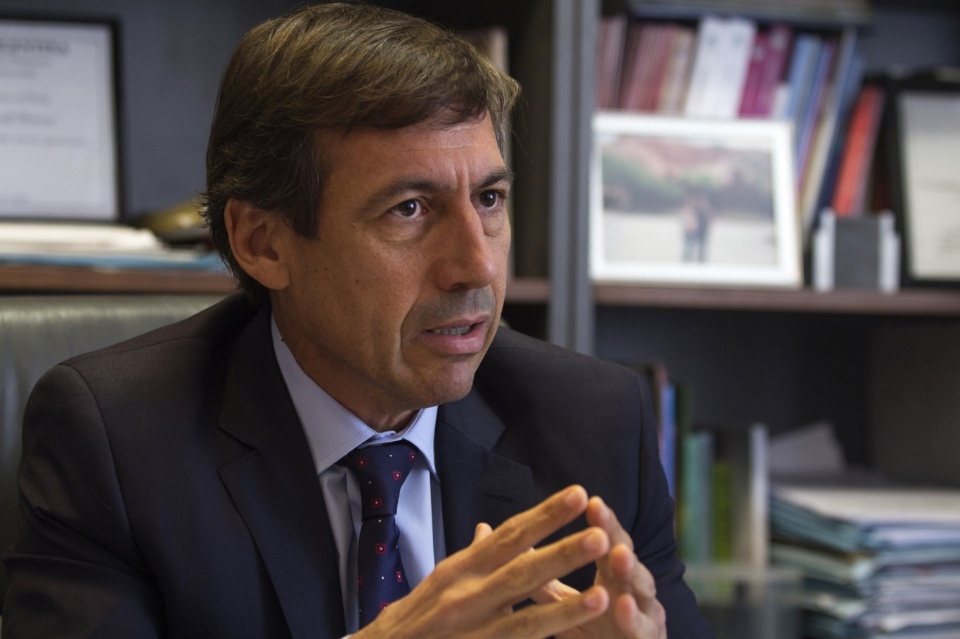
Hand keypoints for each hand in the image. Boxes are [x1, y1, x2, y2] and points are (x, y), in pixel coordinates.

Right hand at [354, 485, 611, 638]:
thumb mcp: (442, 579)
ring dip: (566, 610)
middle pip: (521, 573)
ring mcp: (473, 633)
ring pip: (526, 621)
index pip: (510, 535)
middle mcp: (466, 598)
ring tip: (603, 594)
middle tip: (601, 535)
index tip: (578, 495)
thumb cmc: (417, 617)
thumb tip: (491, 527)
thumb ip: (474, 556)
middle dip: (562, 555)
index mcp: (461, 570)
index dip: (545, 516)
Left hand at [532, 497, 666, 638]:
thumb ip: (545, 583)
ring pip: (641, 588)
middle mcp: (633, 590)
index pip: (607, 542)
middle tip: (599, 510)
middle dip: (614, 533)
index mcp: (614, 577)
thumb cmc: (597, 633)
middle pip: (626, 555)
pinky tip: (623, 605)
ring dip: (631, 570)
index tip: (588, 498)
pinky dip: (633, 617)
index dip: (601, 521)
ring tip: (619, 554)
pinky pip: (641, 629)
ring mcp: (644, 614)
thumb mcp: (567, 607)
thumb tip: (516, 552)